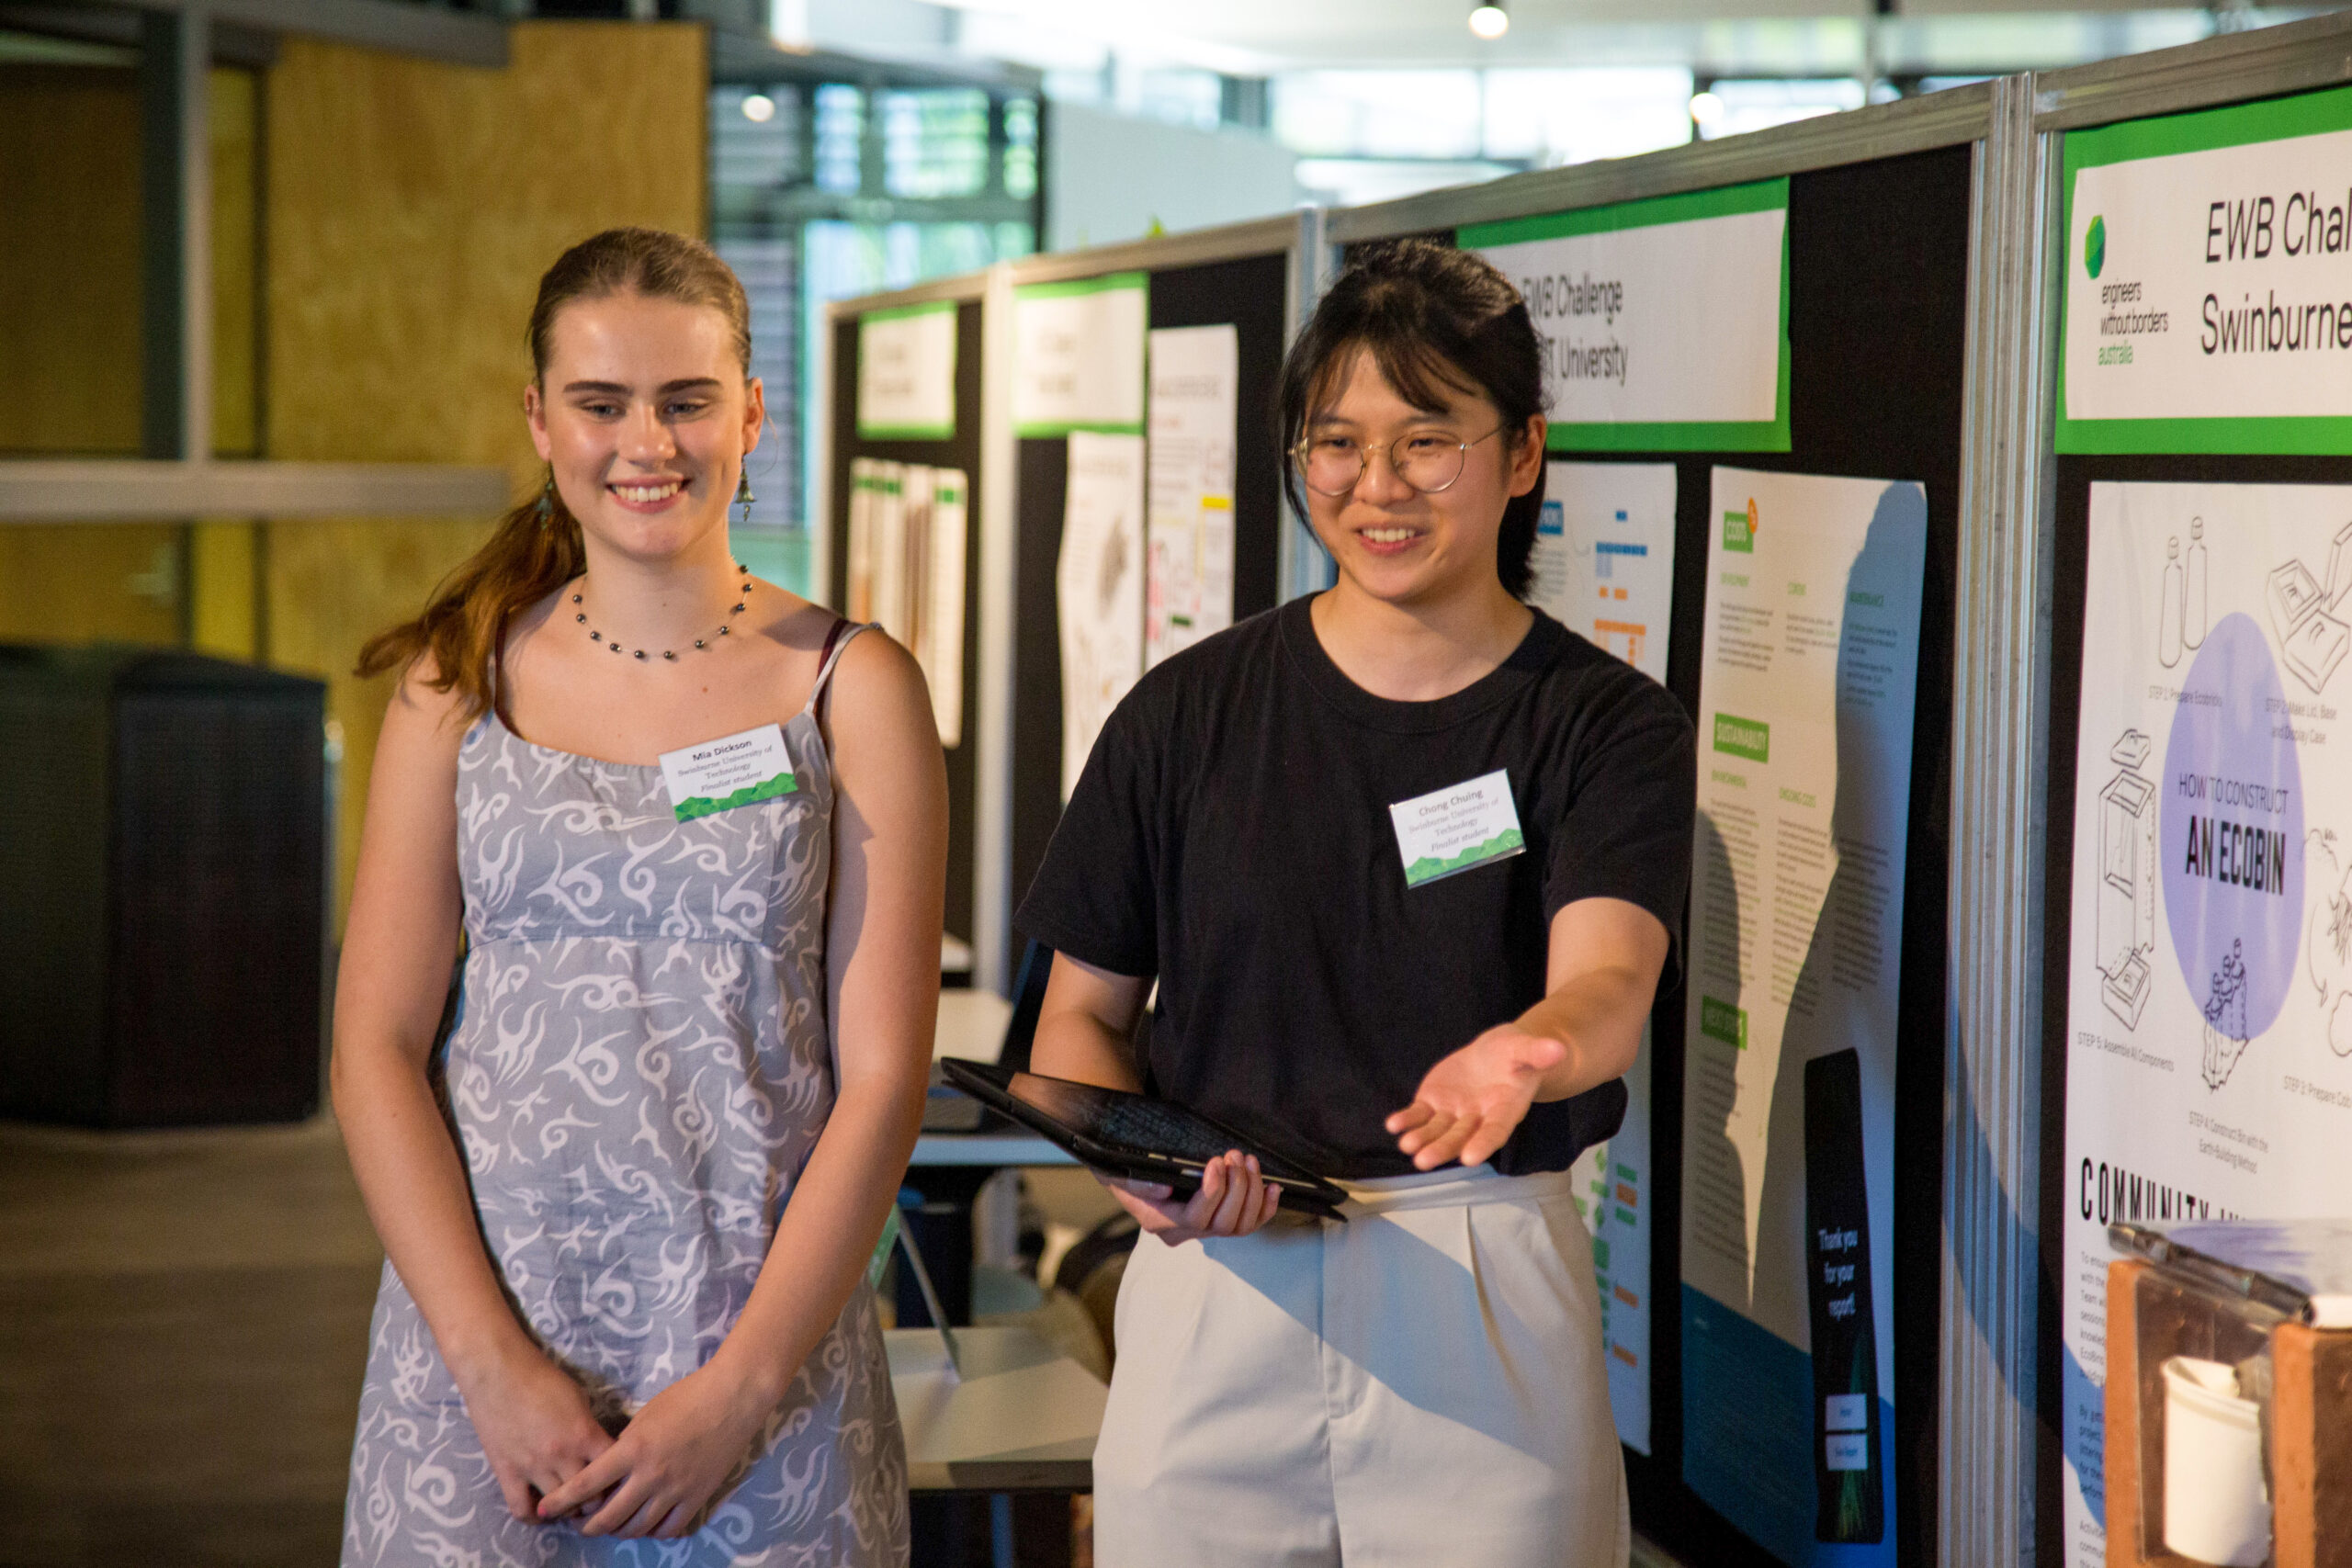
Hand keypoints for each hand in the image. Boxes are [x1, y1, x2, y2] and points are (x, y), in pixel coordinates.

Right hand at [453, 1341, 615, 1523]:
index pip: (614, 1470)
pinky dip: (535, 1515)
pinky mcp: (507, 1473)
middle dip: (597, 1500)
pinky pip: (522, 1510)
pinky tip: (541, 1510)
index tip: (617, 1479)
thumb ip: (589, 1428)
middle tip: (595, 1497)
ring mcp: (533, 1467)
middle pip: (590, 1497)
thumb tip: (599, 1449)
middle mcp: (562, 1456)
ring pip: (560, 1507)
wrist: (498, 1371)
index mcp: (584, 1434)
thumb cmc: (542, 1377)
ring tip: (570, 1503)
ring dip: (568, 1508)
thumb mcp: (579, 1398)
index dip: (619, 1478)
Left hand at [534, 1359, 776, 1538]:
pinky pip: (668, 1528)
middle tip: (578, 1523)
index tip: (545, 1509)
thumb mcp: (645, 1415)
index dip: (561, 1501)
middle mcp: (651, 1476)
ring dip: (616, 1531)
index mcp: (633, 1450)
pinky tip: (645, 1524)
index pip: (587, 1484)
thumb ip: (625, 1446)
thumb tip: (610, 1469)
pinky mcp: (697, 1497)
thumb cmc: (688, 1396)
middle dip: (586, 1525)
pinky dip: (652, 1532)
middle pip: (608, 1517)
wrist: (733, 1397)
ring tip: (609, 1525)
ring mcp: (676, 1491)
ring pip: (636, 1528)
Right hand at [1098, 1151, 1280, 1243]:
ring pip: (1240, 1227)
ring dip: (1251, 1192)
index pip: (1194, 1218)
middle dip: (1236, 1187)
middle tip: (1235, 1154)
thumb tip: (1162, 1188)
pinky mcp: (1221, 1221)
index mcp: (1161, 1221)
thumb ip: (1138, 1182)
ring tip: (1248, 1160)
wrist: (1130, 1173)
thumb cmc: (1127, 1170)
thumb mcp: (1122, 1172)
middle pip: (1223, 1224)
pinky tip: (1273, 1187)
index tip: (1217, 1162)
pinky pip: (1250, 1224)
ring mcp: (1205, 1229)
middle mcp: (1185, 1233)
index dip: (1212, 1192)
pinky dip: (1265, 1207)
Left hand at [1386, 1026, 1567, 1170]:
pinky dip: (1406, 1120)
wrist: (1496, 1053)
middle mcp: (1477, 1118)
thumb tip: (1557, 1049)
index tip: (1470, 1158)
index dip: (1483, 1144)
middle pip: (1459, 1137)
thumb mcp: (1525, 1048)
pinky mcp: (1434, 1103)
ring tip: (1406, 1145)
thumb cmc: (1515, 1054)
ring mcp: (1453, 1113)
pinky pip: (1418, 1114)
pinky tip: (1393, 1124)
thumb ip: (1537, 1053)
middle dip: (1442, 1149)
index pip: (1494, 1132)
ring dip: (1421, 1139)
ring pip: (1436, 1130)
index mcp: (1504, 1110)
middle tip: (1423, 1162)